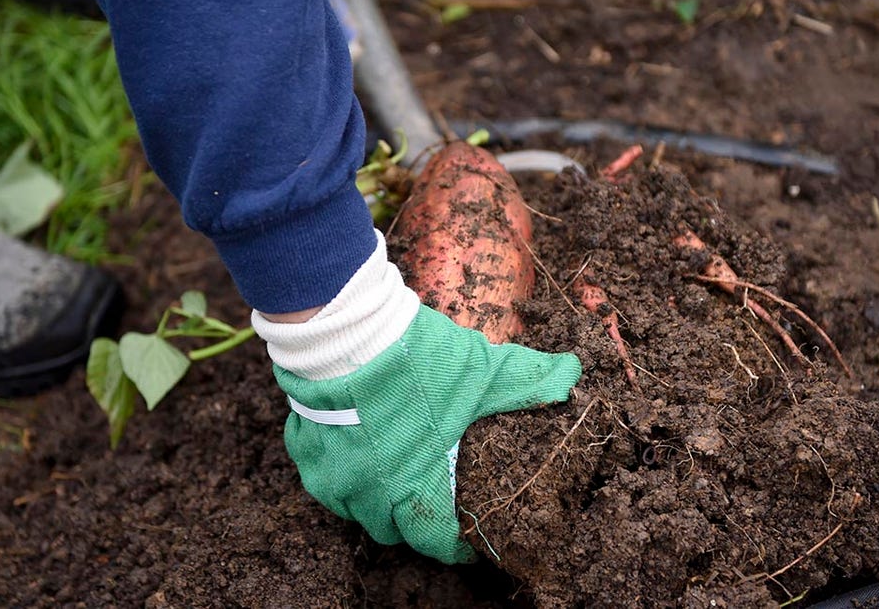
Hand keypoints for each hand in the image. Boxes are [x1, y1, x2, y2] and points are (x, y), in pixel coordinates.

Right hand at [273, 304, 579, 562]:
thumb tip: (574, 375)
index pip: (437, 540)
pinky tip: (356, 449)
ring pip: (354, 510)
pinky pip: (323, 480)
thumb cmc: (416, 359)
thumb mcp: (483, 370)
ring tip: (392, 476)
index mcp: (416, 486)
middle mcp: (369, 494)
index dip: (456, 545)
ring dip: (373, 500)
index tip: (468, 540)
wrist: (345, 332)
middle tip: (429, 498)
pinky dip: (341, 473)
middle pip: (391, 530)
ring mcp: (332, 475)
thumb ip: (530, 381)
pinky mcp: (304, 450)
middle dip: (412, 521)